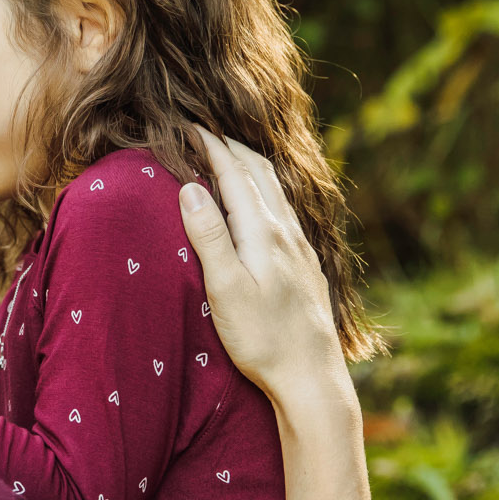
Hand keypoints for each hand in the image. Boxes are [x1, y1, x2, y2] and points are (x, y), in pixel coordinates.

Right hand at [177, 129, 355, 409]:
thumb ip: (209, 236)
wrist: (312, 376)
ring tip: (228, 153)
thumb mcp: (226, 288)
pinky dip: (263, 188)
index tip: (186, 123)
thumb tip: (190, 186)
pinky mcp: (305, 263)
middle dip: (229, 144)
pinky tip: (260, 202)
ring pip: (274, 187)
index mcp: (264, 230)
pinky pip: (282, 208)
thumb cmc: (263, 338)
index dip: (209, 144)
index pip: (233, 172)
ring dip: (249, 163)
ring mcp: (300, 245)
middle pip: (258, 170)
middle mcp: (286, 230)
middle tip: (202, 129)